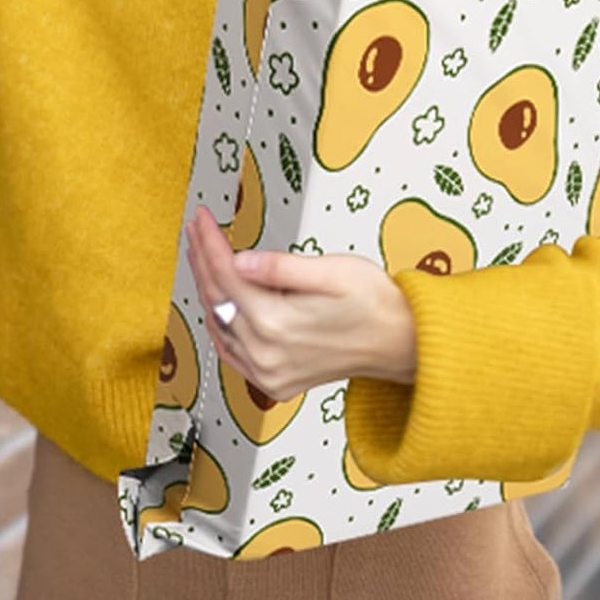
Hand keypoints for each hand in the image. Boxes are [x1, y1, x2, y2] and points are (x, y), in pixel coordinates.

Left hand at [184, 205, 416, 402]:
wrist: (403, 344)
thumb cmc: (375, 303)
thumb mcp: (332, 270)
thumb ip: (281, 267)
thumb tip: (240, 260)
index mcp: (276, 324)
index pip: (227, 275)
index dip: (210, 242)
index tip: (203, 217)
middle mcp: (266, 355)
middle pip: (218, 297)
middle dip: (203, 258)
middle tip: (196, 228)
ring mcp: (268, 373)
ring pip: (220, 323)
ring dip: (207, 287)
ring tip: (200, 254)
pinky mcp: (274, 382)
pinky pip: (231, 351)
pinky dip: (219, 323)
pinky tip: (215, 303)